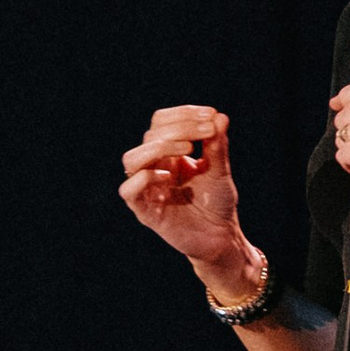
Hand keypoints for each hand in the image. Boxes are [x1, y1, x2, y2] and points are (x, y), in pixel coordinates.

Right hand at [120, 103, 262, 293]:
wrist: (221, 237)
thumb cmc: (217, 202)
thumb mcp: (220, 170)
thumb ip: (216, 145)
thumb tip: (220, 116)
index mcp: (169, 154)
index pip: (161, 122)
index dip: (183, 114)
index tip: (211, 115)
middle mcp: (155, 167)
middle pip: (150, 135)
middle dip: (180, 127)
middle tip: (208, 131)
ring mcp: (148, 189)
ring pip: (131, 159)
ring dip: (158, 147)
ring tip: (187, 149)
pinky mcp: (145, 211)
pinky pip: (128, 191)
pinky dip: (143, 179)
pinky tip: (168, 177)